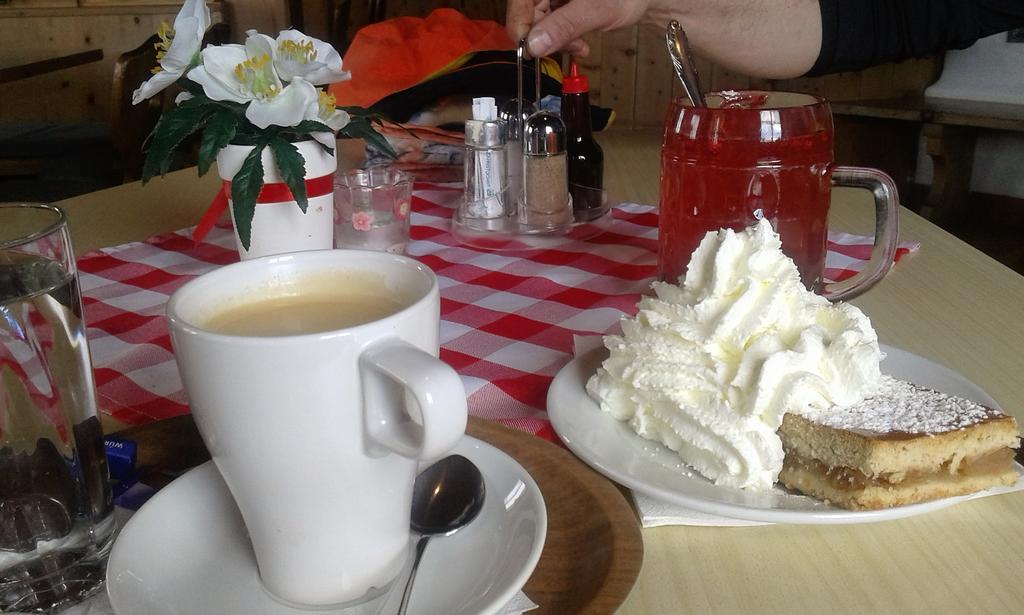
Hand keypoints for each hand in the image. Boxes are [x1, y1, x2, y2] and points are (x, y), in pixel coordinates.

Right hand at [505, 0, 655, 57]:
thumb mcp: (594, 10)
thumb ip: (563, 27)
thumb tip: (534, 45)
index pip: (519, 2)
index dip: (521, 26)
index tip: (530, 50)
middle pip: (528, 11)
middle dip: (544, 35)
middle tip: (566, 48)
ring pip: (540, 20)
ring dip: (556, 39)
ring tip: (579, 46)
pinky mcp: (562, 2)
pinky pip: (553, 21)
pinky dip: (564, 35)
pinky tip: (580, 42)